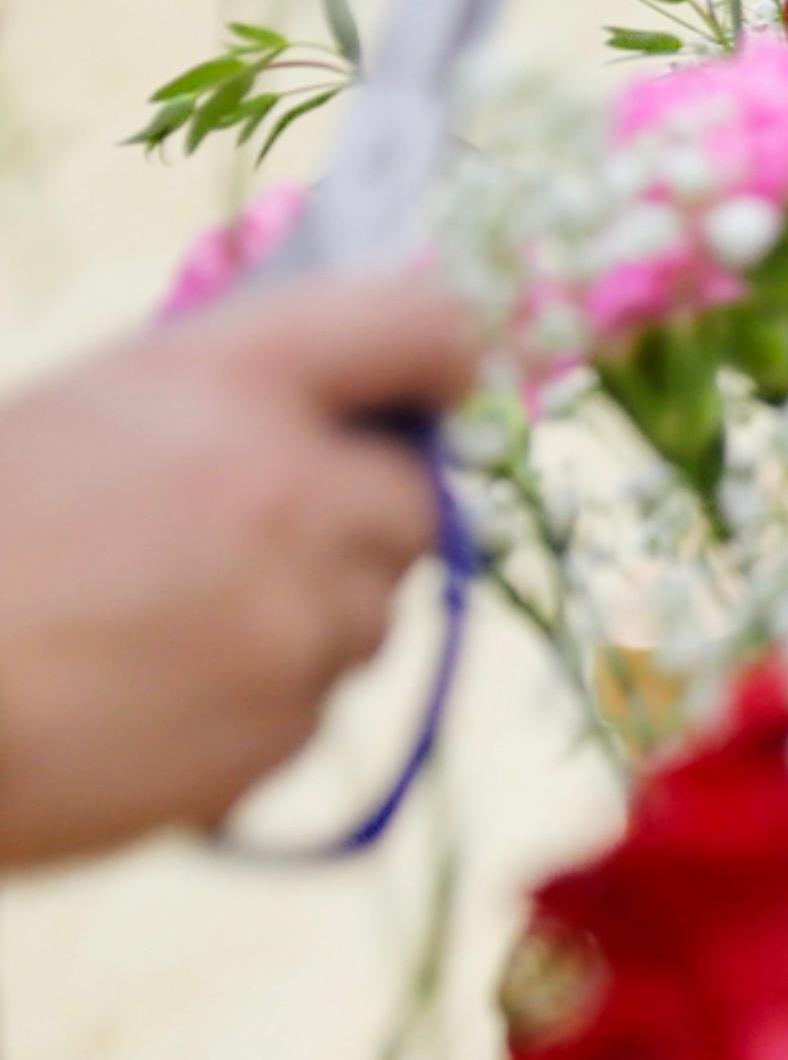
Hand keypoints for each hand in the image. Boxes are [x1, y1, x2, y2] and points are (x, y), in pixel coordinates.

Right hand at [0, 264, 474, 868]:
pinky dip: (250, 713)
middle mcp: (292, 487)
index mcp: (235, 379)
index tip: (427, 394)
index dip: (436, 363)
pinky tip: (140, 702)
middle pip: (412, 503)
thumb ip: (215, 406)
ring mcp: (294, 618)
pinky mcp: (274, 730)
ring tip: (158, 633)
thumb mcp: (80, 418)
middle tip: (251, 543)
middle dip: (356, 523)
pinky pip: (308, 712)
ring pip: (366, 618)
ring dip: (299, 624)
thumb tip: (321, 421)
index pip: (421, 328)